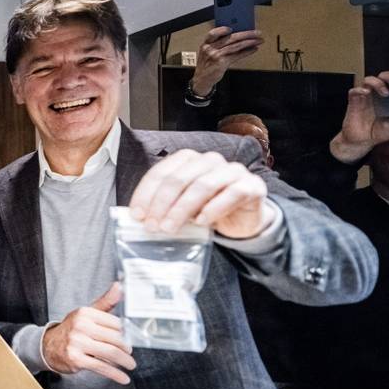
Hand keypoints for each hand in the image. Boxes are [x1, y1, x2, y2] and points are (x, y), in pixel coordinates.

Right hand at [41, 283, 135, 384]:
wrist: (47, 347)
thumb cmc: (72, 330)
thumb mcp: (86, 314)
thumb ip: (105, 302)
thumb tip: (119, 286)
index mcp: (85, 313)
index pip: (115, 323)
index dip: (125, 333)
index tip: (131, 339)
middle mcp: (80, 326)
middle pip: (114, 338)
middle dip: (126, 349)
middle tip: (130, 355)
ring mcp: (77, 343)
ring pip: (110, 353)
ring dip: (124, 361)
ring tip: (130, 365)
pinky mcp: (76, 359)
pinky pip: (101, 367)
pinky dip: (115, 374)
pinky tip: (123, 378)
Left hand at [130, 149, 269, 238]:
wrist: (243, 220)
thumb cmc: (206, 209)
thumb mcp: (181, 207)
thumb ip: (163, 206)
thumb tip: (139, 217)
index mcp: (188, 160)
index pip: (162, 172)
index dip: (146, 194)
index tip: (137, 215)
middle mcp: (210, 161)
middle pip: (180, 179)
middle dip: (162, 204)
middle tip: (152, 226)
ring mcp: (233, 171)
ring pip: (202, 185)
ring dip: (182, 209)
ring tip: (170, 228)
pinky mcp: (251, 185)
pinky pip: (231, 194)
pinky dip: (213, 209)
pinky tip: (201, 222)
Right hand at [190, 26, 263, 95]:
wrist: (201, 80)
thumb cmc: (207, 65)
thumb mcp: (208, 53)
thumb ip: (218, 45)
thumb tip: (238, 37)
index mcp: (206, 44)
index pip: (213, 33)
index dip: (222, 30)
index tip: (232, 28)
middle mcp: (210, 48)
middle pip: (230, 38)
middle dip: (246, 34)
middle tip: (257, 33)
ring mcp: (215, 55)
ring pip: (236, 46)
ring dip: (249, 42)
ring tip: (259, 41)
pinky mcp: (221, 63)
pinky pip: (236, 55)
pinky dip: (246, 52)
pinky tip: (253, 49)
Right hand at [330, 71, 388, 163]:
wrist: (361, 142)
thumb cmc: (378, 132)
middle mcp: (377, 94)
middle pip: (383, 76)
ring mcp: (365, 97)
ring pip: (369, 80)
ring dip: (378, 83)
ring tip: (385, 93)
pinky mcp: (354, 102)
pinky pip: (354, 91)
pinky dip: (360, 89)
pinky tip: (366, 93)